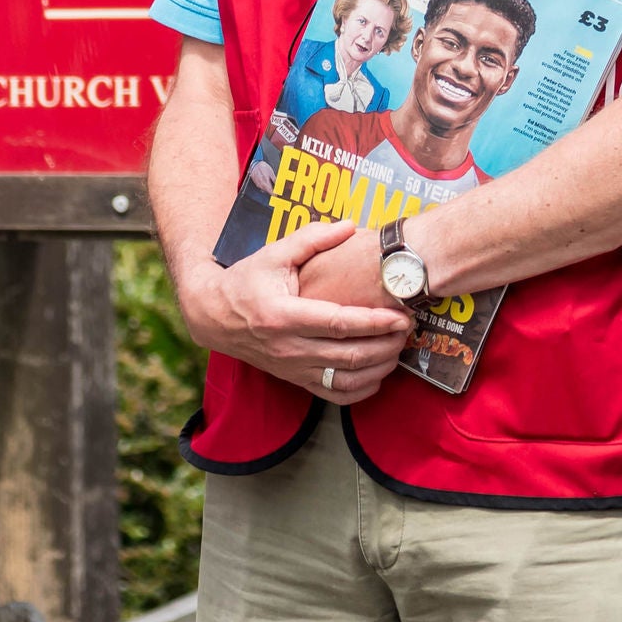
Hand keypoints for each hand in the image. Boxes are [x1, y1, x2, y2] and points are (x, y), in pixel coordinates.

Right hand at [178, 219, 410, 403]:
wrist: (213, 317)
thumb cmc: (246, 281)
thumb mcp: (273, 254)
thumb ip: (312, 239)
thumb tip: (350, 226)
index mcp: (283, 315)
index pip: (338, 324)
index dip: (374, 322)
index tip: (401, 315)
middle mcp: (288, 348)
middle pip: (349, 355)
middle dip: (387, 344)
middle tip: (408, 328)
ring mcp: (292, 369)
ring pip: (347, 380)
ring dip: (380, 367)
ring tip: (399, 348)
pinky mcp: (295, 380)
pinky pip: (335, 395)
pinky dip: (363, 389)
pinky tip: (379, 373)